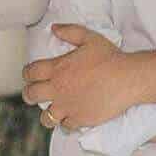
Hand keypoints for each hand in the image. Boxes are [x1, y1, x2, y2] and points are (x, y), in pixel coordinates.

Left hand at [22, 24, 137, 129]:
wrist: (128, 78)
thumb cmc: (110, 57)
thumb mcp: (89, 38)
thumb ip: (70, 32)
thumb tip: (54, 28)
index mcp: (56, 69)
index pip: (29, 73)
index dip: (27, 74)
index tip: (31, 75)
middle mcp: (57, 89)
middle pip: (30, 95)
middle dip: (30, 95)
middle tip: (34, 94)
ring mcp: (68, 106)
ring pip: (46, 117)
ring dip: (47, 114)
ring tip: (53, 110)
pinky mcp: (80, 119)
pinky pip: (65, 126)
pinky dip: (66, 123)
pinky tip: (71, 118)